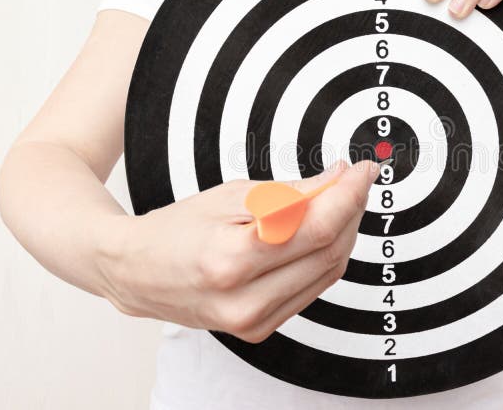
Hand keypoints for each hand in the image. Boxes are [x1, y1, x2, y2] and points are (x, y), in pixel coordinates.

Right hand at [97, 160, 378, 342]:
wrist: (137, 273)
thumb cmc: (178, 229)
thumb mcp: (231, 194)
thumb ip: (292, 191)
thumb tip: (339, 180)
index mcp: (231, 260)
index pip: (317, 228)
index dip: (350, 196)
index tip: (365, 171)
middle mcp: (244, 302)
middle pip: (329, 252)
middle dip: (351, 211)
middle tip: (355, 181)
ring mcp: (253, 322)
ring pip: (328, 273)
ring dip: (343, 233)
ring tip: (339, 202)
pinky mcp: (259, 330)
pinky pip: (312, 289)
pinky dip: (324, 256)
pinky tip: (320, 232)